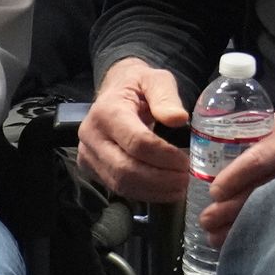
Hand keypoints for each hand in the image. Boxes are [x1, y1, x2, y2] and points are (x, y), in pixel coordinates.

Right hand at [78, 58, 191, 202]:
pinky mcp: (90, 168)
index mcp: (106, 111)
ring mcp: (87, 154)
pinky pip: (118, 188)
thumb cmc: (138, 86)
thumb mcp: (155, 80)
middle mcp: (91, 135)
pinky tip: (164, 191)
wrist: (113, 91)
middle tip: (186, 180)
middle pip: (126, 168)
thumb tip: (178, 118)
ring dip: (153, 191)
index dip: (164, 156)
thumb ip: (166, 97)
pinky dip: (144, 194)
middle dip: (160, 179)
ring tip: (179, 188)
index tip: (186, 162)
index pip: (137, 142)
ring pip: (121, 183)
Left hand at [199, 108, 274, 244]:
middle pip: (264, 189)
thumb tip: (218, 157)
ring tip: (219, 239)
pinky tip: (251, 242)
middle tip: (207, 223)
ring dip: (245, 225)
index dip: (235, 178)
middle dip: (232, 209)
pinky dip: (269, 230)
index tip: (215, 193)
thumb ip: (260, 138)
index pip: (259, 158)